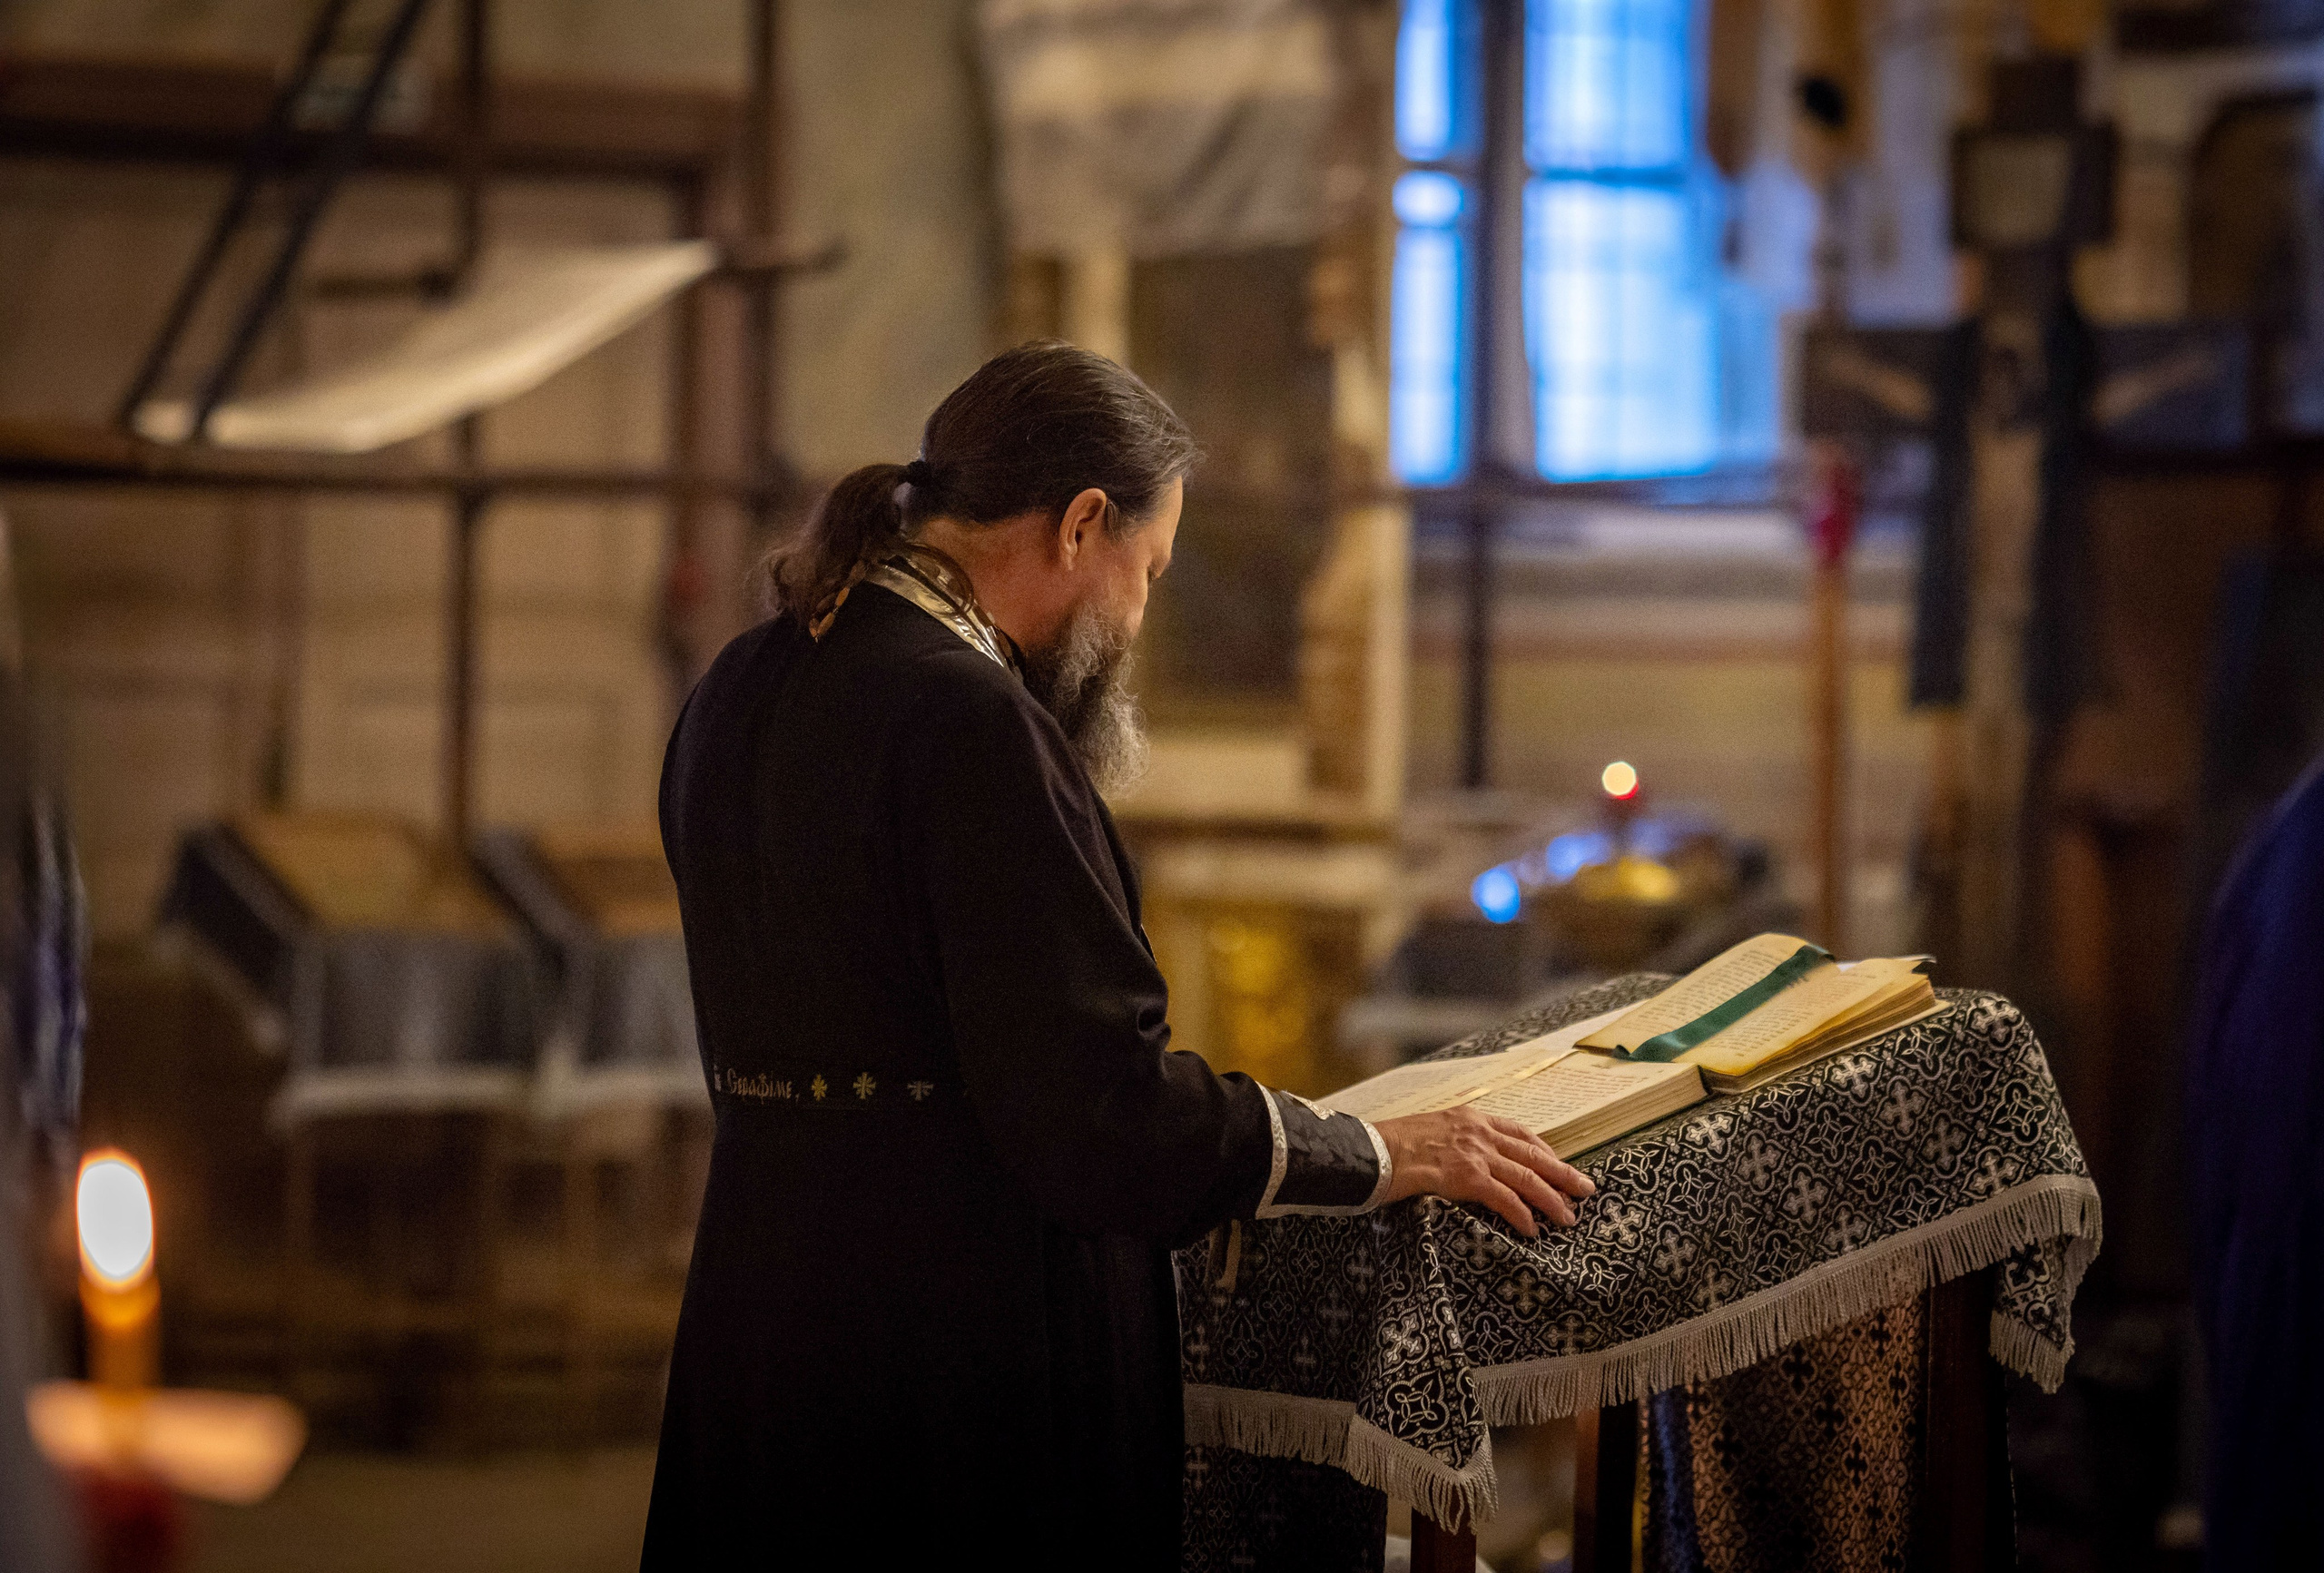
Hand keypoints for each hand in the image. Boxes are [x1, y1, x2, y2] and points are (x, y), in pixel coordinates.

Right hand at [1374, 1108, 1594, 1237]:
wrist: (1368, 1149)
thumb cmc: (1387, 1146)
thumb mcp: (1425, 1132)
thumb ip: (1450, 1143)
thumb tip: (1458, 1163)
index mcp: (1469, 1118)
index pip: (1519, 1132)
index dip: (1544, 1151)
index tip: (1559, 1165)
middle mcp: (1478, 1132)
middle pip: (1533, 1154)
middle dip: (1563, 1173)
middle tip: (1585, 1189)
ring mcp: (1474, 1153)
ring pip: (1527, 1178)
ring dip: (1552, 1199)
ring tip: (1568, 1217)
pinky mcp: (1466, 1177)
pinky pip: (1505, 1199)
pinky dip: (1522, 1215)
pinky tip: (1532, 1230)